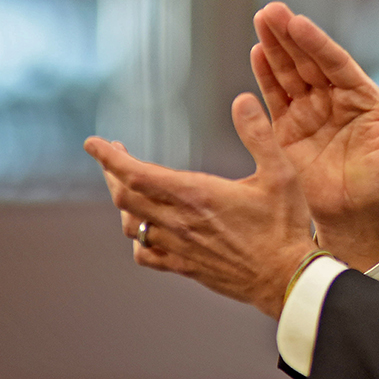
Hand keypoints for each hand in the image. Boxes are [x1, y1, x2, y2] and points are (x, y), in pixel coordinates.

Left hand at [83, 94, 314, 318]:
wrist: (285, 278)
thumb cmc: (284, 226)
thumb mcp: (280, 172)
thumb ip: (258, 134)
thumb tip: (242, 100)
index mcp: (196, 195)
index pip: (137, 174)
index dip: (110, 158)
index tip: (93, 143)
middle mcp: (180, 221)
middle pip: (124, 196)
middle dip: (112, 172)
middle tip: (114, 156)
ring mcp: (179, 247)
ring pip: (131, 224)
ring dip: (123, 202)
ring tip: (126, 186)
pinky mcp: (184, 266)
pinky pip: (145, 254)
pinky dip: (137, 237)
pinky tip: (144, 230)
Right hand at [250, 2, 378, 267]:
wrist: (359, 219)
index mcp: (361, 97)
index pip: (336, 63)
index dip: (317, 43)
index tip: (298, 23)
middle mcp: (334, 99)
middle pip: (309, 60)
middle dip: (290, 35)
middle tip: (271, 11)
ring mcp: (310, 112)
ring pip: (290, 73)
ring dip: (275, 47)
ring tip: (262, 20)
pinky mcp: (288, 132)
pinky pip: (276, 98)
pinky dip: (265, 76)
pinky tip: (258, 53)